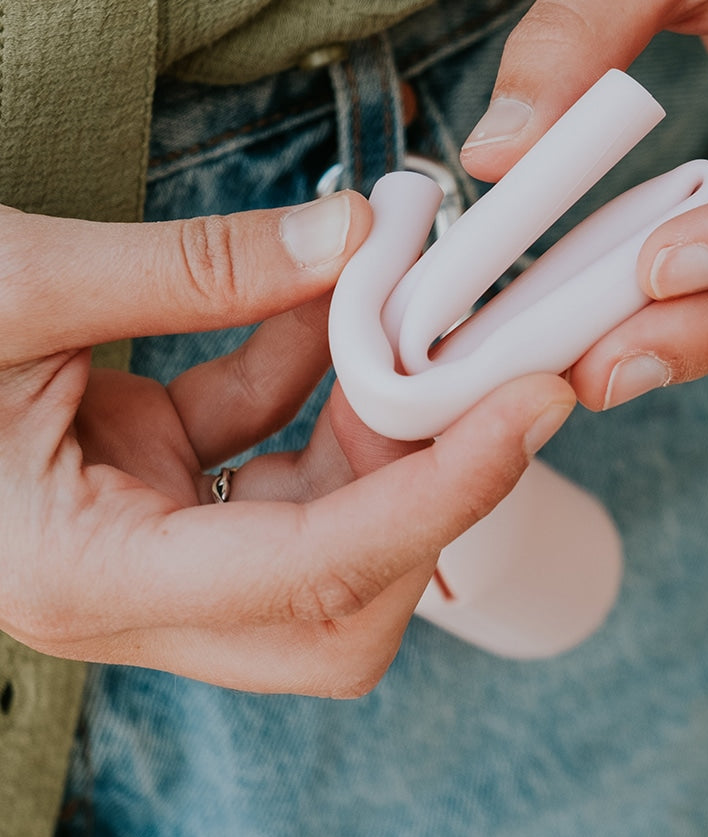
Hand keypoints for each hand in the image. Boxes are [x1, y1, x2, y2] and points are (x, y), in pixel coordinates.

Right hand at [0, 196, 574, 694]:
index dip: (440, 499)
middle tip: (469, 369)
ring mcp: (149, 548)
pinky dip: (313, 385)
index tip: (527, 413)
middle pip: (339, 597)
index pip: (315, 575)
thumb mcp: (16, 286)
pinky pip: (270, 458)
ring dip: (377, 430)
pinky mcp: (157, 494)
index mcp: (79, 577)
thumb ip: (198, 268)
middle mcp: (128, 592)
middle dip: (421, 490)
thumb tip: (350, 238)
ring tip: (398, 313)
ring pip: (323, 530)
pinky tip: (321, 305)